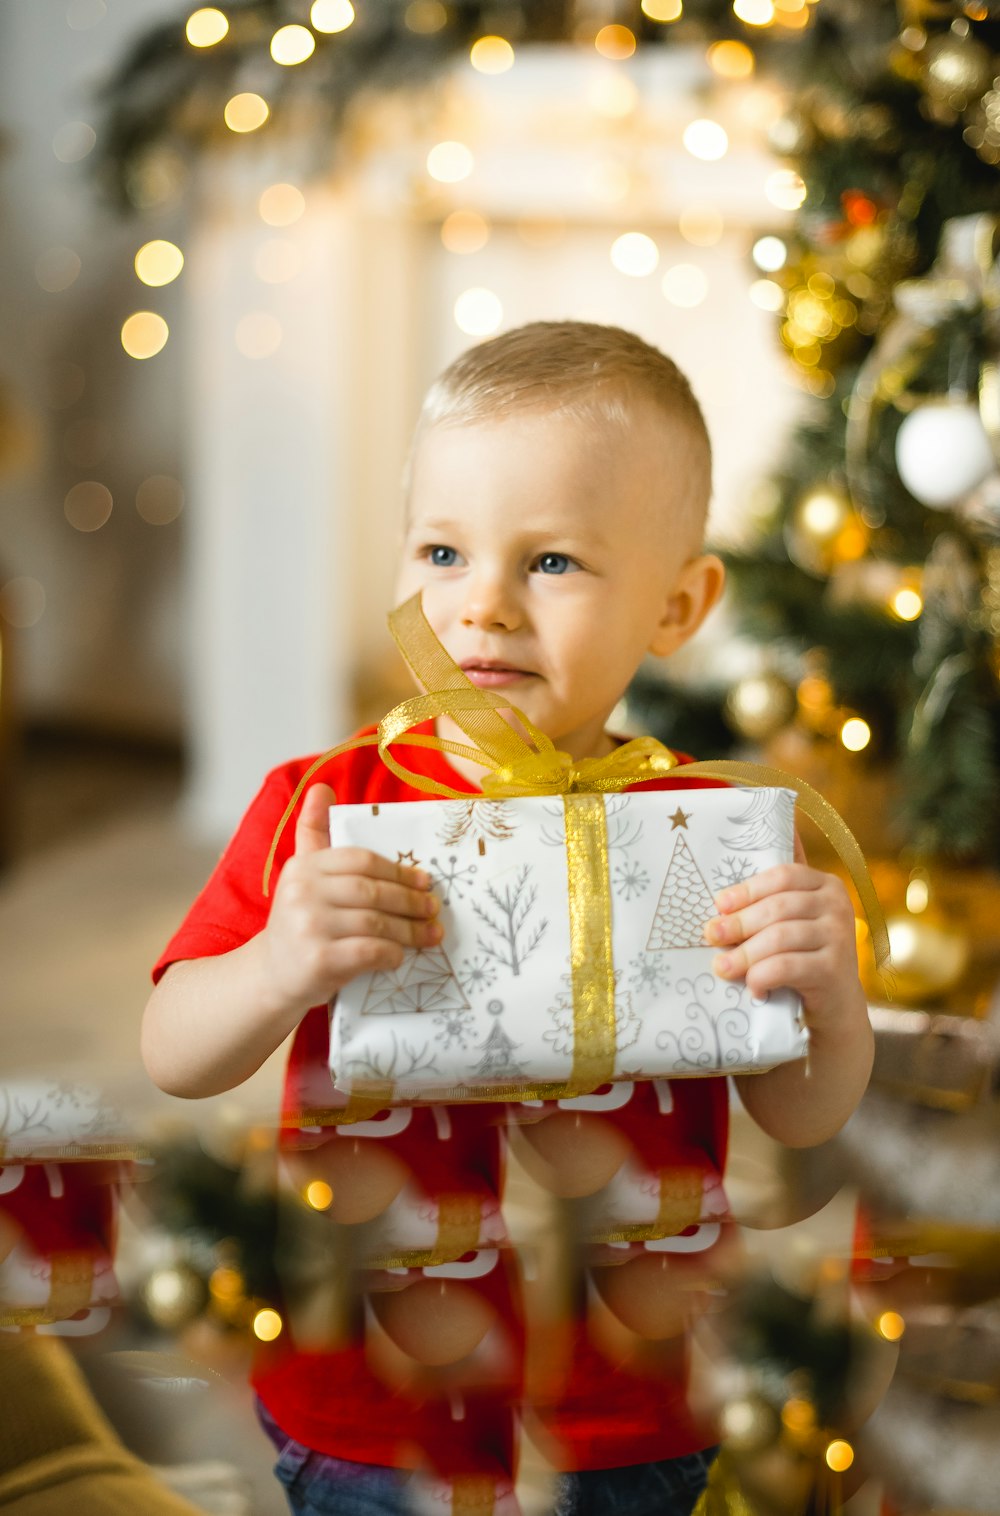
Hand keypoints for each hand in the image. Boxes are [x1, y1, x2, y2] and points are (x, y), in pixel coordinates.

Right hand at [260, 783, 442, 1013]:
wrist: (272, 975)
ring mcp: (308, 926)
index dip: (397, 869)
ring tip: (430, 935)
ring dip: (410, 930)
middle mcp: (302, 893)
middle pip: (371, 890)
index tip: (424, 880)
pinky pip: (369, 951)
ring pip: (375, 922)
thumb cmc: (299, 921)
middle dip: (410, 900)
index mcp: (304, 867)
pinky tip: (400, 956)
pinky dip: (391, 954)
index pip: (360, 859)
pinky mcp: (318, 960)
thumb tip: (321, 787)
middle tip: (434, 909)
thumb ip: (314, 832)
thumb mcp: (302, 874)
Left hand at [703, 836, 862, 1030]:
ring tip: (722, 967)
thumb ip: (771, 893)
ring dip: (745, 954)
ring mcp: (841, 936)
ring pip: (780, 937)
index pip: (782, 876)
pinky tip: (752, 986)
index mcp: (825, 884)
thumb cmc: (803, 954)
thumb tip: (739, 844)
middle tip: (711, 936)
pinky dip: (762, 976)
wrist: (835, 1005)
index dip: (747, 889)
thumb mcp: (791, 920)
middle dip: (739, 923)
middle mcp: (838, 905)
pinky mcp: (835, 969)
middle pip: (778, 907)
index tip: (719, 905)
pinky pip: (787, 966)